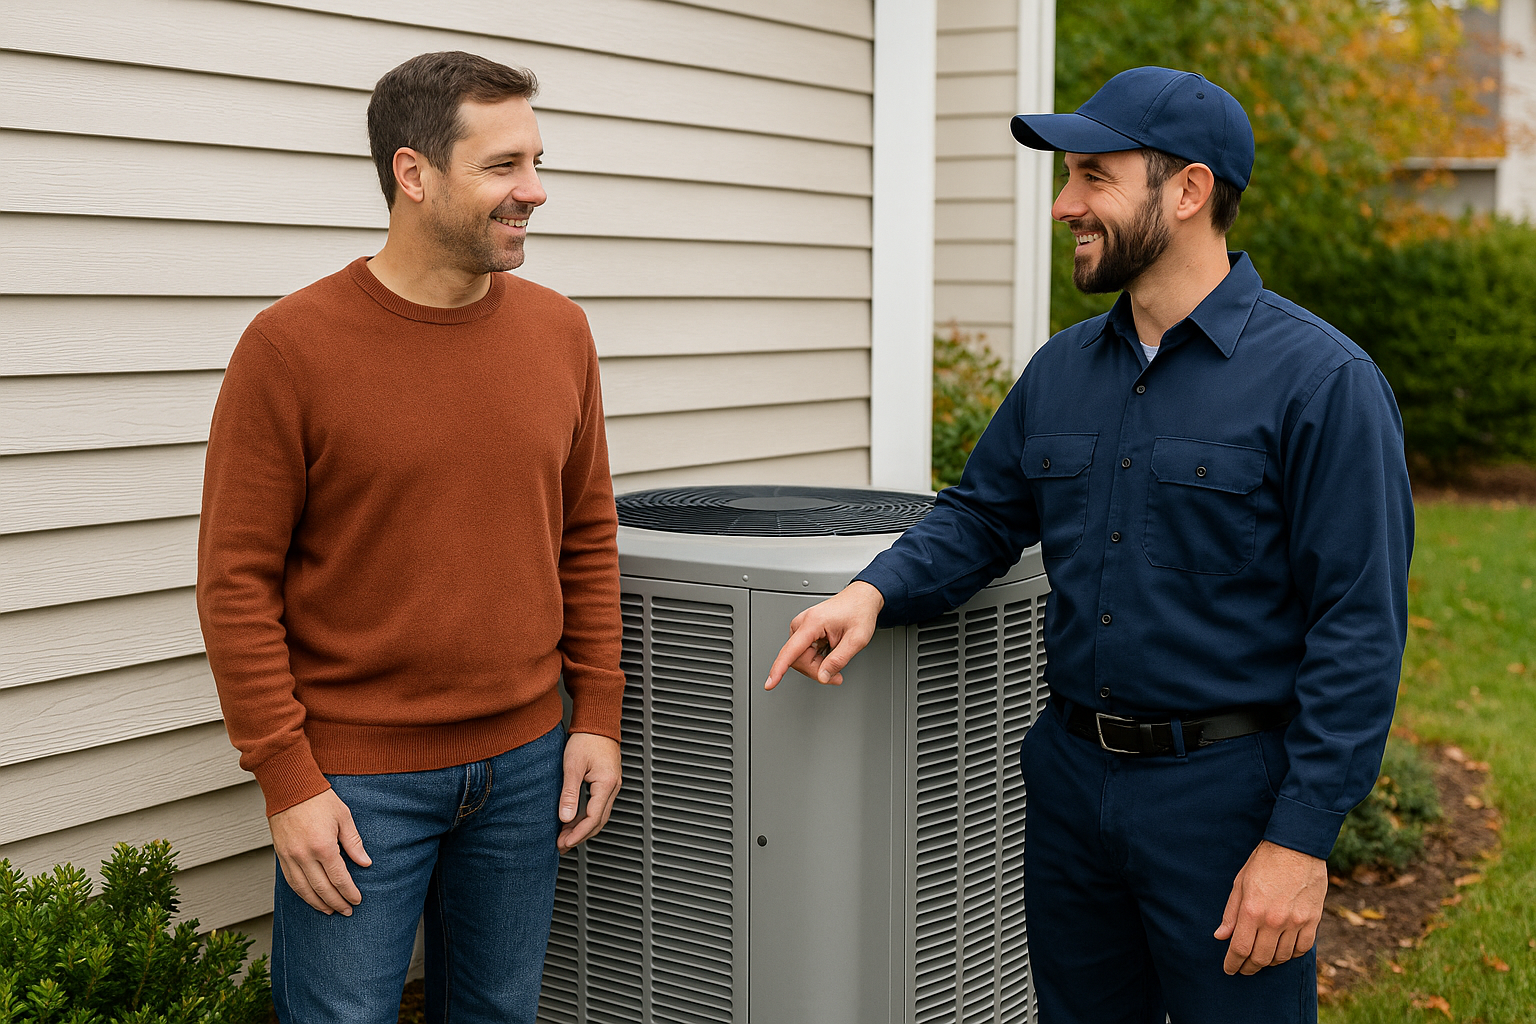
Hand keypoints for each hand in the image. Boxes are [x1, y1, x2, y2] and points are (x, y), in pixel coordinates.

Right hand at [269, 789, 371, 915]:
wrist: (289, 788)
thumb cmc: (319, 799)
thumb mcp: (344, 817)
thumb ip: (354, 843)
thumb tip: (365, 863)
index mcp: (323, 846)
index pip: (339, 878)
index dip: (349, 892)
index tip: (357, 900)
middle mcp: (304, 856)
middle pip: (322, 888)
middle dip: (336, 902)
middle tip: (347, 911)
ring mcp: (290, 857)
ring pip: (304, 889)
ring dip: (318, 903)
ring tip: (330, 911)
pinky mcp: (280, 856)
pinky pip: (290, 881)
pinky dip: (301, 893)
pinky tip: (310, 898)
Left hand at [558, 732, 621, 851]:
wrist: (597, 722)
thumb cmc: (586, 739)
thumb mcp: (573, 766)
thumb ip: (569, 793)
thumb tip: (566, 817)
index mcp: (606, 784)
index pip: (593, 818)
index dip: (578, 834)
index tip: (565, 842)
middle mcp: (613, 787)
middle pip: (599, 821)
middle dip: (580, 836)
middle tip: (562, 845)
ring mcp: (612, 785)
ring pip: (599, 815)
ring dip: (583, 828)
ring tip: (565, 837)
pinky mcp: (607, 782)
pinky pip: (599, 806)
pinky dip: (586, 817)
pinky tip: (574, 820)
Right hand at [763, 581, 884, 689]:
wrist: (860, 599)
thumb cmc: (858, 612)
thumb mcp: (856, 640)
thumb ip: (839, 660)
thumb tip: (823, 676)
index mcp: (813, 622)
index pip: (791, 651)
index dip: (779, 669)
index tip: (770, 683)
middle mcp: (802, 623)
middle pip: (797, 660)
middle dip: (816, 671)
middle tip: (836, 674)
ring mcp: (801, 628)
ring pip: (800, 659)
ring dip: (817, 666)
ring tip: (835, 658)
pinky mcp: (803, 632)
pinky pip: (803, 654)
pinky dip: (816, 660)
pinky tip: (829, 654)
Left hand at [1214, 840, 1327, 974]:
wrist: (1296, 847)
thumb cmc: (1263, 862)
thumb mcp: (1240, 883)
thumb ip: (1231, 913)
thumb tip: (1221, 936)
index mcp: (1252, 910)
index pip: (1240, 948)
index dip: (1233, 963)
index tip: (1229, 969)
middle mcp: (1274, 920)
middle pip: (1261, 958)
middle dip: (1249, 967)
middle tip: (1243, 969)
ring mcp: (1296, 921)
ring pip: (1282, 957)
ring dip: (1270, 962)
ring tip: (1261, 960)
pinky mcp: (1313, 920)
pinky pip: (1303, 948)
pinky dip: (1291, 955)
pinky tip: (1283, 952)